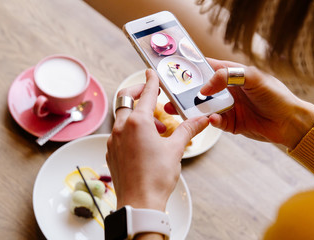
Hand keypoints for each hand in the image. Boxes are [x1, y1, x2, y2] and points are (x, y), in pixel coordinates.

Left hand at [106, 69, 208, 211]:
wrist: (139, 203)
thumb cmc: (157, 177)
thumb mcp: (175, 150)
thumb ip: (188, 130)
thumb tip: (202, 120)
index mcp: (138, 122)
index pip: (146, 93)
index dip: (151, 81)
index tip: (151, 73)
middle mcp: (122, 127)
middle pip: (126, 99)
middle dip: (140, 94)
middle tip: (152, 96)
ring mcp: (113, 140)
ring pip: (123, 117)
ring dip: (138, 115)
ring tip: (157, 128)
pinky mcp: (111, 152)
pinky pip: (119, 132)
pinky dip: (131, 129)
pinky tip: (145, 142)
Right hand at [165, 59, 313, 148]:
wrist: (289, 122)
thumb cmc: (275, 95)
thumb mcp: (253, 77)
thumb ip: (228, 76)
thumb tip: (205, 88)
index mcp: (232, 75)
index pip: (207, 68)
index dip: (191, 68)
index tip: (175, 71)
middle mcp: (227, 91)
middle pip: (200, 89)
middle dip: (184, 92)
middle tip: (169, 94)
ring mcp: (227, 107)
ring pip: (202, 107)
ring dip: (190, 108)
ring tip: (177, 109)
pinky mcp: (229, 123)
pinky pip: (214, 122)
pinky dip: (210, 121)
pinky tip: (211, 119)